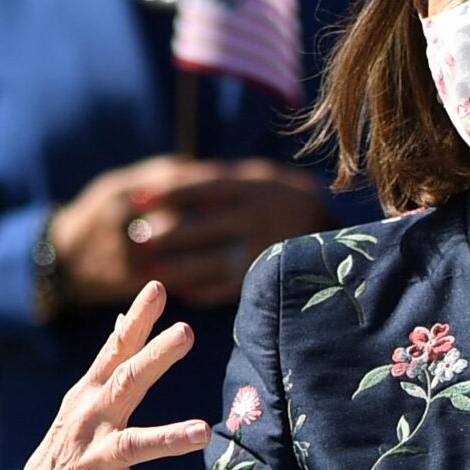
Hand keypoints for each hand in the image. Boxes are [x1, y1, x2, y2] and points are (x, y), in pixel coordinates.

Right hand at [2, 282, 212, 469]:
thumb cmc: (70, 447)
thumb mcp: (83, 401)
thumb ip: (110, 362)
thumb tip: (126, 318)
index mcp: (90, 395)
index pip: (116, 350)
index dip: (137, 320)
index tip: (157, 288)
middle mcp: (91, 422)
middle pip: (126, 384)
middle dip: (155, 357)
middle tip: (186, 332)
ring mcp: (95, 461)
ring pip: (134, 446)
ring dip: (168, 438)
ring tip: (203, 432)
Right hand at [49, 155, 238, 310]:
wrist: (65, 260)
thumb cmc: (99, 213)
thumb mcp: (116, 184)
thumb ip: (154, 175)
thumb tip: (196, 166)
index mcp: (121, 196)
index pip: (170, 187)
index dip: (205, 186)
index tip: (236, 184)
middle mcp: (123, 226)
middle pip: (179, 221)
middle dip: (216, 220)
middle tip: (252, 218)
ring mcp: (128, 257)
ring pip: (179, 254)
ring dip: (214, 253)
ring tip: (246, 248)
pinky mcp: (134, 283)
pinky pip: (174, 280)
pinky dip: (200, 277)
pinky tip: (225, 274)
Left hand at [52, 155, 332, 311]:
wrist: (335, 228)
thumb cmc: (282, 198)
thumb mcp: (258, 178)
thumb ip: (220, 181)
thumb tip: (168, 181)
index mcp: (251, 188)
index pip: (202, 188)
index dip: (168, 193)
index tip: (139, 198)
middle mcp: (255, 218)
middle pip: (199, 226)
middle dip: (164, 233)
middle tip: (134, 237)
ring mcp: (260, 250)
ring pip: (208, 261)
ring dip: (175, 267)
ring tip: (148, 268)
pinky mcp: (265, 278)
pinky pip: (226, 289)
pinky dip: (202, 291)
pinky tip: (182, 291)